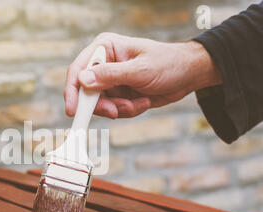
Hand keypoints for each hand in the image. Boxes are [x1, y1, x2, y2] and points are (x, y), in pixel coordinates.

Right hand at [64, 33, 222, 118]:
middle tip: (117, 111)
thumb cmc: (168, 64)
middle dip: (104, 105)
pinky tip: (143, 102)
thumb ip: (110, 75)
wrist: (189, 75)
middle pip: (87, 92)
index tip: (73, 111)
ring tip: (140, 102)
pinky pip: (114, 110)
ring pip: (101, 105)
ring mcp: (111, 80)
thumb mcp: (139, 70)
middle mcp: (104, 64)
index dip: (73, 91)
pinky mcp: (118, 93)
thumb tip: (82, 80)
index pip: (78, 70)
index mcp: (105, 48)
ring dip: (120, 109)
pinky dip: (128, 111)